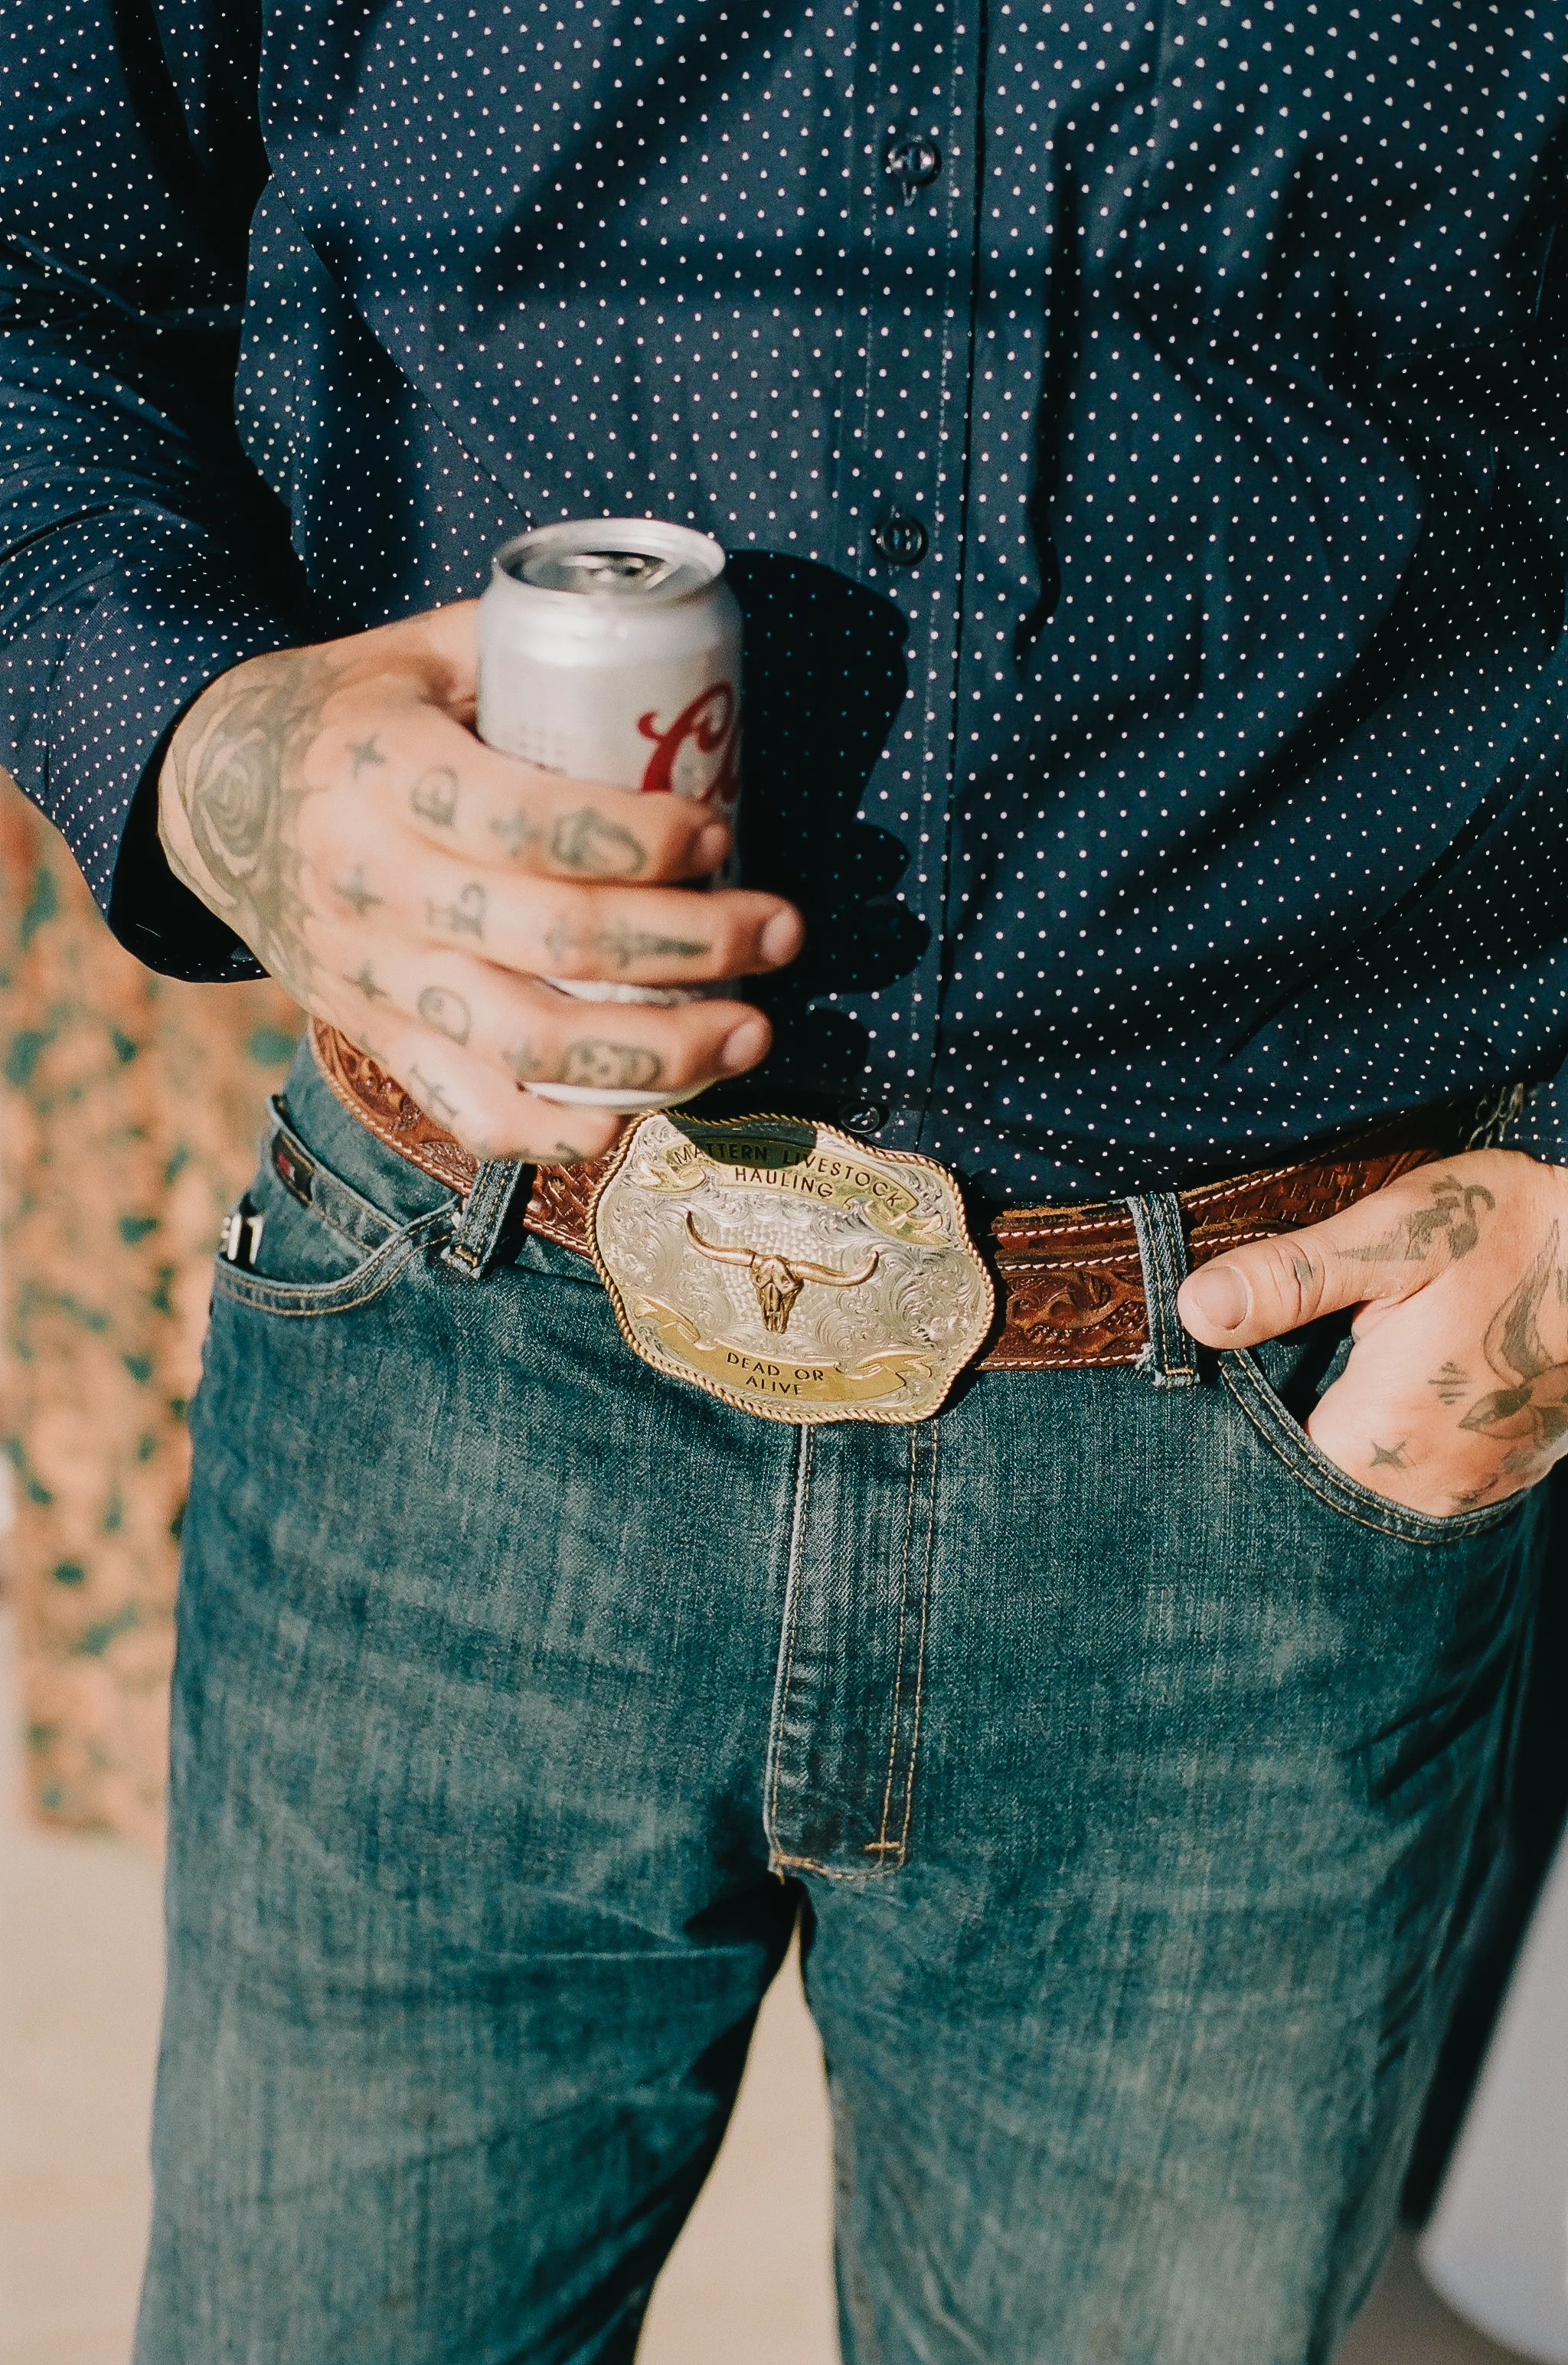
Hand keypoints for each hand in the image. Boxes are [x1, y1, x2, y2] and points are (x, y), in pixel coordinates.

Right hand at [157, 602, 802, 1163]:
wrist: (213, 800)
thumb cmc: (350, 713)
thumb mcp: (419, 653)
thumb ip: (532, 657)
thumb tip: (682, 672)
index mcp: (384, 772)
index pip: (529, 824)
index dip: (640, 838)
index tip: (720, 831)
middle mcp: (373, 885)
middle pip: (552, 942)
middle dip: (691, 944)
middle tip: (782, 931)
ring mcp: (373, 978)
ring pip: (525, 1045)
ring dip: (659, 1053)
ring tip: (751, 1032)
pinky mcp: (376, 1040)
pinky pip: (471, 1114)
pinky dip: (560, 1129)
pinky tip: (638, 1113)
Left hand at [1176, 1148, 1567, 1517]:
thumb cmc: (1512, 1235)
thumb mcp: (1397, 1234)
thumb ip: (1293, 1277)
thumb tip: (1191, 1309)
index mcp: (1379, 1439)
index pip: (1259, 1474)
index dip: (1223, 1433)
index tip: (1202, 1385)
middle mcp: (1422, 1491)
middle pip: (1306, 1492)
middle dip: (1271, 1444)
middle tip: (1254, 1373)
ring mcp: (1465, 1493)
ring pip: (1357, 1491)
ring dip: (1326, 1445)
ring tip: (1311, 1379)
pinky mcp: (1494, 1478)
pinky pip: (1409, 1483)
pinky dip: (1379, 1449)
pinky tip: (1371, 1392)